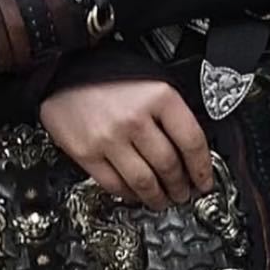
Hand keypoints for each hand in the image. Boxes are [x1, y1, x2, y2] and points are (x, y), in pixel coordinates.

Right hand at [39, 78, 213, 209]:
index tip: (205, 180)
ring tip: (162, 200)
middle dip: (181, 186)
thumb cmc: (107, 73)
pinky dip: (129, 194)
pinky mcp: (86, 152)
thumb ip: (170, 111)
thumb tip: (189, 147)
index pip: (191, 141)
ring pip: (145, 182)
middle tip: (184, 193)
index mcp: (158, 96)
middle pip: (169, 165)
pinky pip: (115, 184)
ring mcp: (110, 137)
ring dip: (158, 197)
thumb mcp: (149, 80)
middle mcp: (135, 117)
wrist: (64, 69)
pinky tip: (136, 194)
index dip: (203, 167)